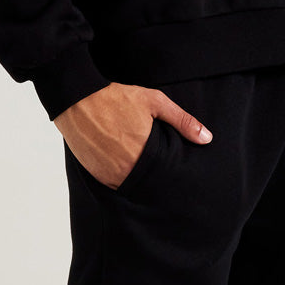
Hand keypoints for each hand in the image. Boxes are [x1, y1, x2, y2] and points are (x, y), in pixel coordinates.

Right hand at [54, 82, 211, 189]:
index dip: (173, 173)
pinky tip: (127, 163)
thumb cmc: (117, 98)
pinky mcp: (96, 175)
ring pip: (133, 185)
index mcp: (145, 153)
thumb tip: (207, 138)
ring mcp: (109, 174)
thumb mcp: (155, 102)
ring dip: (140, 178)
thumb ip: (182, 121)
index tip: (178, 170)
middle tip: (161, 166)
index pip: (167, 175)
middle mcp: (127, 169)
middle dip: (158, 177)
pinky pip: (115, 183)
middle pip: (150, 182)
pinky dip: (123, 177)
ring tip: (144, 163)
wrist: (77, 100)